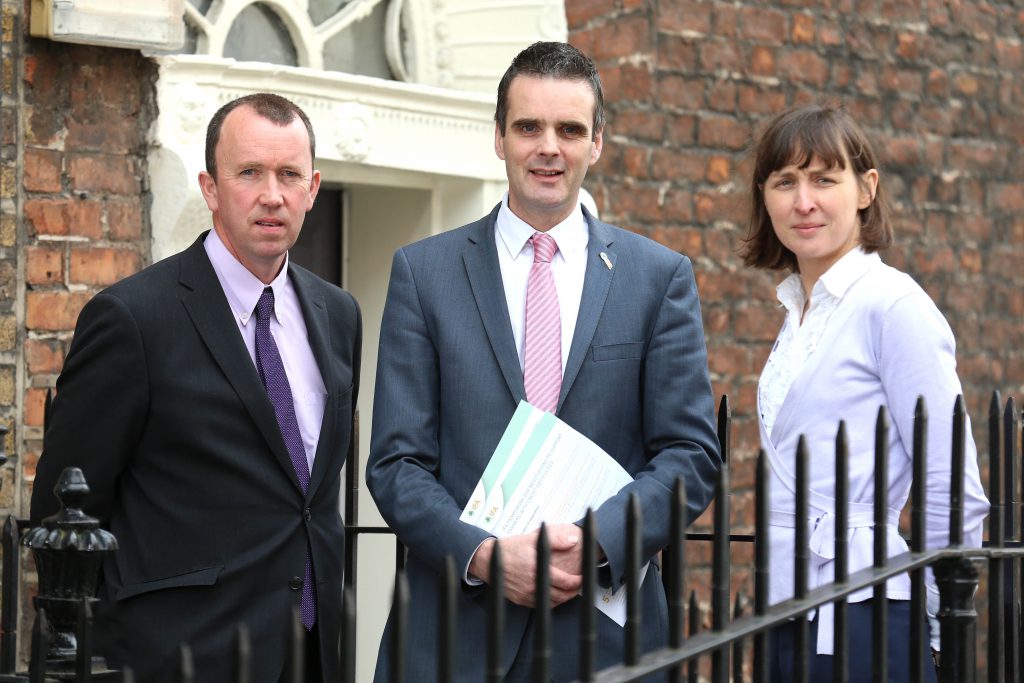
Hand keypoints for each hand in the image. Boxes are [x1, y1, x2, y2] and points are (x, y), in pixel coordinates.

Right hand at [468, 527, 583, 607]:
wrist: (488, 561)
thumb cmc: (509, 549)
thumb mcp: (532, 539)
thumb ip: (555, 540)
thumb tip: (574, 540)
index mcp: (537, 570)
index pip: (566, 582)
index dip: (578, 581)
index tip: (582, 577)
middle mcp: (532, 585)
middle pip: (561, 595)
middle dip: (573, 592)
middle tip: (579, 586)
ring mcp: (526, 594)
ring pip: (552, 603)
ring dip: (563, 598)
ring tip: (569, 591)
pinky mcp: (520, 600)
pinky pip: (540, 605)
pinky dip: (550, 602)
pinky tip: (553, 594)